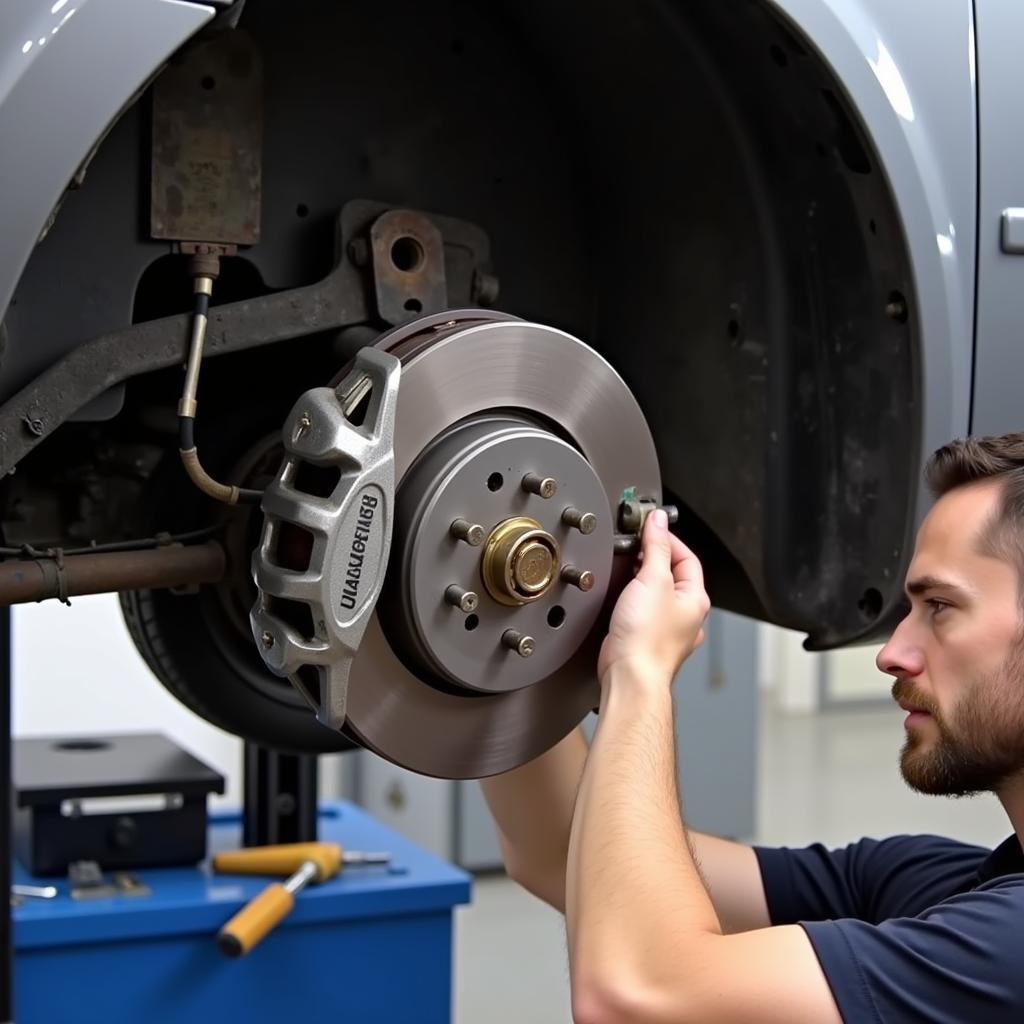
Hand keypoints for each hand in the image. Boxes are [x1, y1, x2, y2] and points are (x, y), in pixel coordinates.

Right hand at [597, 510, 710, 688]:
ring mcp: (667, 628)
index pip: (687, 558)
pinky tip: (620, 599)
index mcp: (695, 599)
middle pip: (672, 574)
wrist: (630, 676)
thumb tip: (658, 522)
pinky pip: (642, 610)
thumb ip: (656, 547)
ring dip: (641, 580)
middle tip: (634, 548)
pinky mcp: (646, 638)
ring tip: (626, 572)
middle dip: (652, 558)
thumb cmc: (648, 639)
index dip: (667, 539)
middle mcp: (686, 615)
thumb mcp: (653, 579)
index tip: (649, 529)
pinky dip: (631, 600)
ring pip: (656, 593)